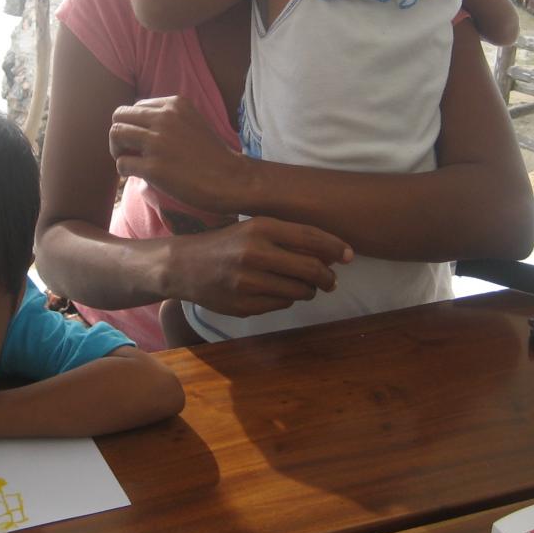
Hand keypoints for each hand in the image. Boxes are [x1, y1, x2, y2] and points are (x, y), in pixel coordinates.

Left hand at [110, 96, 247, 213]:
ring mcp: (157, 142)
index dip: (134, 124)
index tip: (142, 140)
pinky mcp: (153, 167)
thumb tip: (138, 123)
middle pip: (119, 115)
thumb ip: (168, 117)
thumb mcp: (192, 121)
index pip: (136, 107)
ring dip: (117, 149)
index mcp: (174, 104)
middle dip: (119, 133)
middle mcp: (164, 118)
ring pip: (115, 134)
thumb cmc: (212, 155)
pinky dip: (124, 170)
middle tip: (128, 150)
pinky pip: (121, 163)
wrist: (232, 179)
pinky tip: (137, 175)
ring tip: (129, 160)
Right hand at [170, 216, 351, 317]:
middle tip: (331, 280)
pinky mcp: (243, 305)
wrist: (183, 266)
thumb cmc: (226, 243)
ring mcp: (248, 282)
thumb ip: (288, 237)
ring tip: (301, 285)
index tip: (350, 255)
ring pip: (299, 291)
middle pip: (311, 269)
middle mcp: (255, 253)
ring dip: (308, 290)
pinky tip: (274, 291)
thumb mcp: (253, 228)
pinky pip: (281, 305)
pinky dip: (285, 300)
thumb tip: (330, 253)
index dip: (335, 248)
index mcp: (260, 227)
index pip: (310, 237)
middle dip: (327, 277)